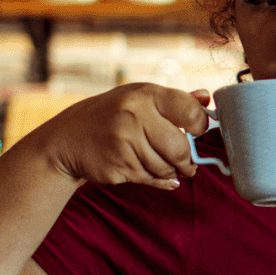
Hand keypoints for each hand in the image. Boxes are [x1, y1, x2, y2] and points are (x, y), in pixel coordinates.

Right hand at [24, 83, 213, 189]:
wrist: (68, 138)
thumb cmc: (112, 115)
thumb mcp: (139, 98)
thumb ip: (175, 100)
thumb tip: (207, 98)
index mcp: (146, 95)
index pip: (191, 112)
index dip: (201, 126)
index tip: (198, 132)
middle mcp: (134, 115)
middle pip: (181, 148)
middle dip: (188, 160)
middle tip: (187, 163)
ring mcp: (124, 142)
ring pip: (167, 168)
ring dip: (171, 171)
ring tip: (163, 164)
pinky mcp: (118, 166)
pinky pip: (150, 179)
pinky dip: (155, 179)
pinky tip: (146, 170)